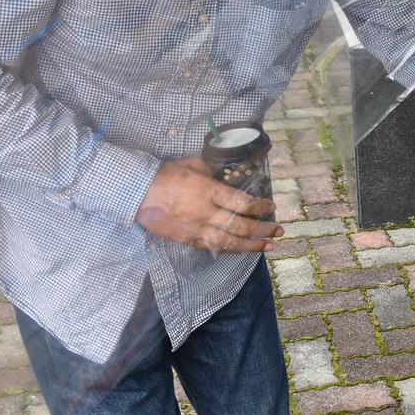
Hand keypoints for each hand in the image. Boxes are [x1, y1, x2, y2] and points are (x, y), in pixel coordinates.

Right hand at [135, 158, 281, 253]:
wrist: (136, 192)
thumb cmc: (165, 174)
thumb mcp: (192, 164)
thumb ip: (212, 173)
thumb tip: (225, 179)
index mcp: (207, 191)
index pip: (241, 202)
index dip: (259, 207)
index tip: (270, 207)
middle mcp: (205, 212)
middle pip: (240, 226)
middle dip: (262, 229)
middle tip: (279, 230)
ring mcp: (196, 229)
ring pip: (229, 242)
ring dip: (252, 246)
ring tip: (269, 246)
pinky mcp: (187, 239)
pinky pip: (213, 247)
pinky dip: (230, 250)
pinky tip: (243, 250)